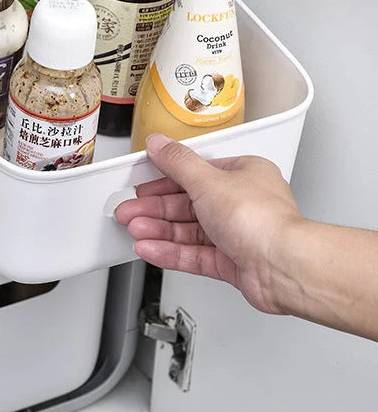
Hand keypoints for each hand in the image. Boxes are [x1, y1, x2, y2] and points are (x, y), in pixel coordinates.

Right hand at [115, 133, 302, 314]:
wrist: (284, 267)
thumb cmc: (262, 220)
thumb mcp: (209, 180)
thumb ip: (178, 163)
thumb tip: (159, 144)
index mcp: (242, 174)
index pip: (194, 173)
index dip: (163, 179)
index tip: (140, 183)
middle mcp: (241, 203)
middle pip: (187, 203)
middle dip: (154, 208)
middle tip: (128, 210)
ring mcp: (236, 234)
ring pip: (188, 230)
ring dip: (158, 230)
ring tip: (135, 230)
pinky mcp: (232, 262)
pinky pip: (193, 254)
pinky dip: (170, 251)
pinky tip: (150, 248)